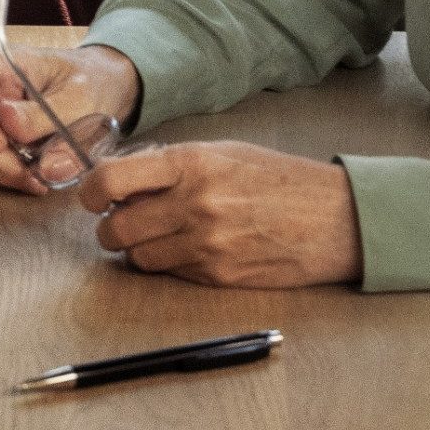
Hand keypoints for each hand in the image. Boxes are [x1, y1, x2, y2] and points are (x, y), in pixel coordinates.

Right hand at [0, 42, 140, 193]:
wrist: (109, 88)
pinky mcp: (5, 141)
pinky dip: (15, 177)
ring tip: (39, 180)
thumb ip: (46, 113)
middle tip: (29, 173)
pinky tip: (39, 180)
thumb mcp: (79, 94)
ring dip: (6, 171)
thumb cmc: (94, 80)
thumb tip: (9, 127)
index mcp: (2, 66)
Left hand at [75, 142, 362, 287]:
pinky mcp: (219, 277)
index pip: (112, 181)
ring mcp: (207, 245)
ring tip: (161, 236)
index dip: (92, 192)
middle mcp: (195, 205)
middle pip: (117, 228)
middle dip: (111, 228)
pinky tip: (193, 249)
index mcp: (192, 164)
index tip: (94, 197)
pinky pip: (171, 274)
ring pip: (139, 258)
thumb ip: (171, 166)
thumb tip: (122, 182)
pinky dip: (171, 265)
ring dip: (139, 250)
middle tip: (121, 222)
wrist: (338, 219)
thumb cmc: (282, 180)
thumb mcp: (225, 153)